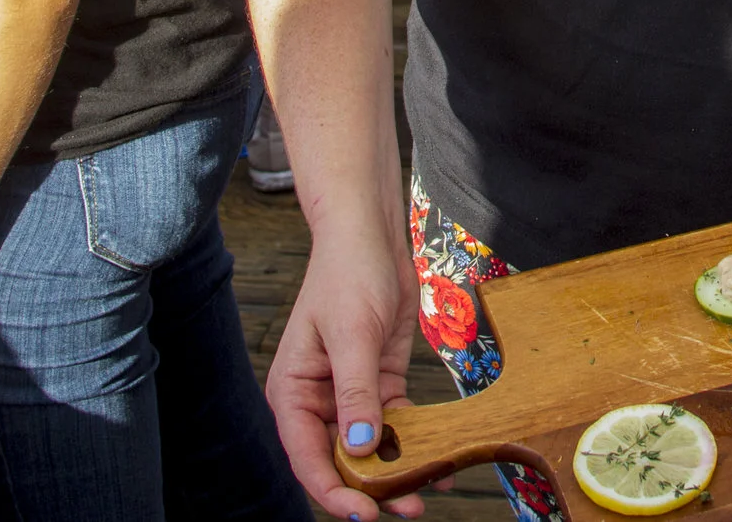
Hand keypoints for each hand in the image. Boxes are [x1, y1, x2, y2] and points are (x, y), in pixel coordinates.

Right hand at [267, 210, 425, 520]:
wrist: (372, 236)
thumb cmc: (348, 275)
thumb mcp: (353, 334)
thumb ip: (357, 393)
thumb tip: (359, 447)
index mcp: (293, 392)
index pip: (307, 457)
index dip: (333, 490)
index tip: (364, 513)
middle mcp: (318, 401)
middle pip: (339, 460)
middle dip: (369, 489)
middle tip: (406, 510)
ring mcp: (350, 395)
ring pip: (369, 449)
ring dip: (394, 473)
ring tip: (424, 497)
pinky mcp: (380, 384)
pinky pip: (395, 425)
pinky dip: (413, 444)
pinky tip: (438, 463)